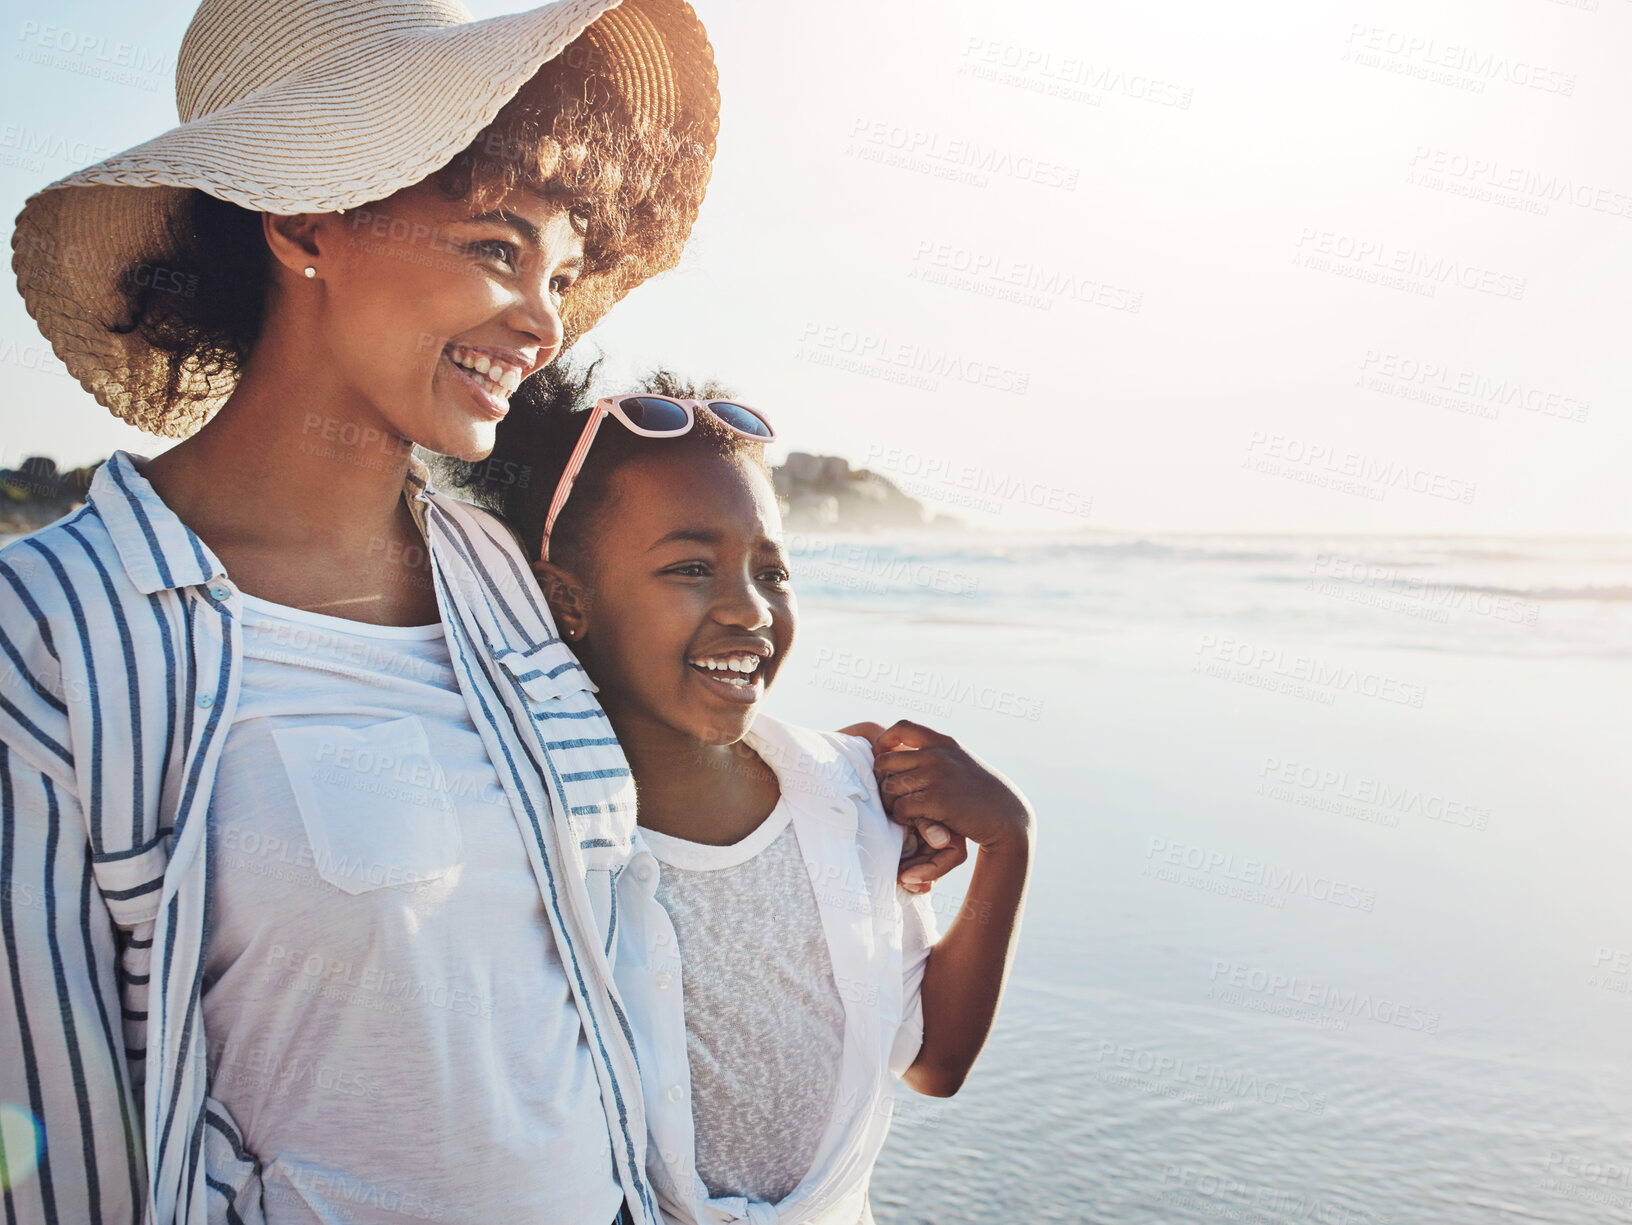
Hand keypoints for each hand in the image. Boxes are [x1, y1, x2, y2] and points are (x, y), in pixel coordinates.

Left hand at [873, 720, 1033, 865]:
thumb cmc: (980, 792)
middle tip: (894, 797)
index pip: (902, 727)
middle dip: (883, 782)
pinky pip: (900, 808)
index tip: (883, 757)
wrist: (1006, 816)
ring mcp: (936, 776)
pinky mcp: (936, 800)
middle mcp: (937, 754)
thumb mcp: (960, 762)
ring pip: (889, 788)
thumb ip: (936, 754)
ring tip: (906, 811)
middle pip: (884, 762)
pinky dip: (903, 818)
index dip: (884, 741)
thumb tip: (898, 751)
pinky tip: (916, 821)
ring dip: (891, 804)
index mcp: (942, 742)